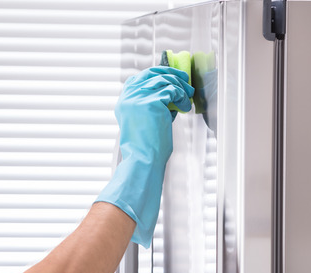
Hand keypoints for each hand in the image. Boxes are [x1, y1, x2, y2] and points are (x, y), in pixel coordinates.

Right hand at [95, 66, 193, 246]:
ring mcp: (138, 99)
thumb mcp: (144, 121)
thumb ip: (152, 105)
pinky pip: (172, 91)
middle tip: (184, 80)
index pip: (139, 77)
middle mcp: (128, 98)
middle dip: (172, 74)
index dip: (156, 73)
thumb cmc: (145, 148)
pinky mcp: (151, 103)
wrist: (143, 160)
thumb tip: (170, 93)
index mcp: (123, 103)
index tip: (170, 76)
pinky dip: (182, 98)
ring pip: (165, 81)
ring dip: (180, 88)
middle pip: (152, 74)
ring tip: (187, 97)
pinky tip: (184, 108)